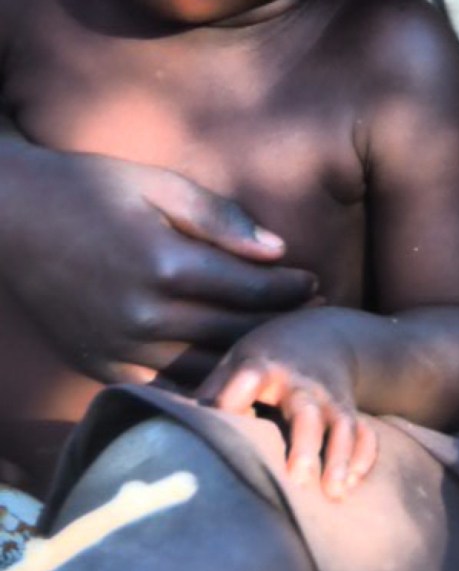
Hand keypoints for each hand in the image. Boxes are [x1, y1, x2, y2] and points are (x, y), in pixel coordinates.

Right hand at [1, 146, 317, 381]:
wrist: (13, 218)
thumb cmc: (92, 188)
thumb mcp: (160, 184)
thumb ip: (220, 218)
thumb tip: (278, 251)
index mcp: (165, 263)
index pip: (251, 290)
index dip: (292, 289)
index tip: (316, 282)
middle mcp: (143, 314)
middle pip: (235, 332)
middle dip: (280, 325)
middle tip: (314, 316)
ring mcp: (118, 347)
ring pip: (205, 366)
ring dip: (247, 358)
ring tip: (280, 346)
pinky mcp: (98, 365)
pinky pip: (164, 387)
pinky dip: (200, 381)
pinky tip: (226, 369)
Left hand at [199, 309, 377, 499]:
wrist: (326, 332)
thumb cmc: (267, 357)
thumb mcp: (235, 361)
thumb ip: (209, 393)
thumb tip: (158, 422)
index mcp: (261, 366)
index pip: (247, 381)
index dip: (234, 402)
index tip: (225, 429)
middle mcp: (300, 383)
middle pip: (307, 412)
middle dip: (305, 445)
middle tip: (300, 480)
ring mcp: (330, 397)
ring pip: (343, 425)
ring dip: (341, 458)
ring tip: (334, 493)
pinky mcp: (351, 408)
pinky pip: (366, 432)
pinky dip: (364, 457)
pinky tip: (352, 485)